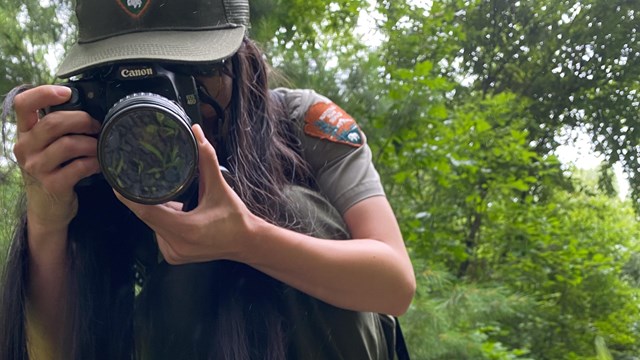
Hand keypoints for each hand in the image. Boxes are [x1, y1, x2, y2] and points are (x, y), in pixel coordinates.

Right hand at [13, 85, 100, 231]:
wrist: (48, 209)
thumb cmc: (54, 170)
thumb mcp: (47, 147)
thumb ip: (58, 128)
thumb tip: (89, 105)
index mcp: (25, 133)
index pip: (24, 104)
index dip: (44, 93)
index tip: (68, 92)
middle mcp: (25, 148)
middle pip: (54, 122)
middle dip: (83, 120)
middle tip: (98, 126)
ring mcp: (37, 167)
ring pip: (69, 144)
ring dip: (92, 143)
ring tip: (100, 147)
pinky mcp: (52, 184)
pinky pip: (79, 166)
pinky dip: (95, 163)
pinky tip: (99, 164)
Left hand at [115, 124, 257, 263]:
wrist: (246, 243)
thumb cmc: (235, 218)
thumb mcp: (220, 187)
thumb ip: (206, 159)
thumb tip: (196, 133)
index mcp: (185, 230)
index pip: (146, 211)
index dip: (129, 195)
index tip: (117, 180)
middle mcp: (174, 245)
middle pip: (147, 216)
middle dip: (143, 196)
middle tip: (136, 177)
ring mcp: (172, 253)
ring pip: (152, 223)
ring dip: (154, 208)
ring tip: (163, 194)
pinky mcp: (172, 255)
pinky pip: (159, 232)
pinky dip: (162, 219)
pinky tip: (173, 210)